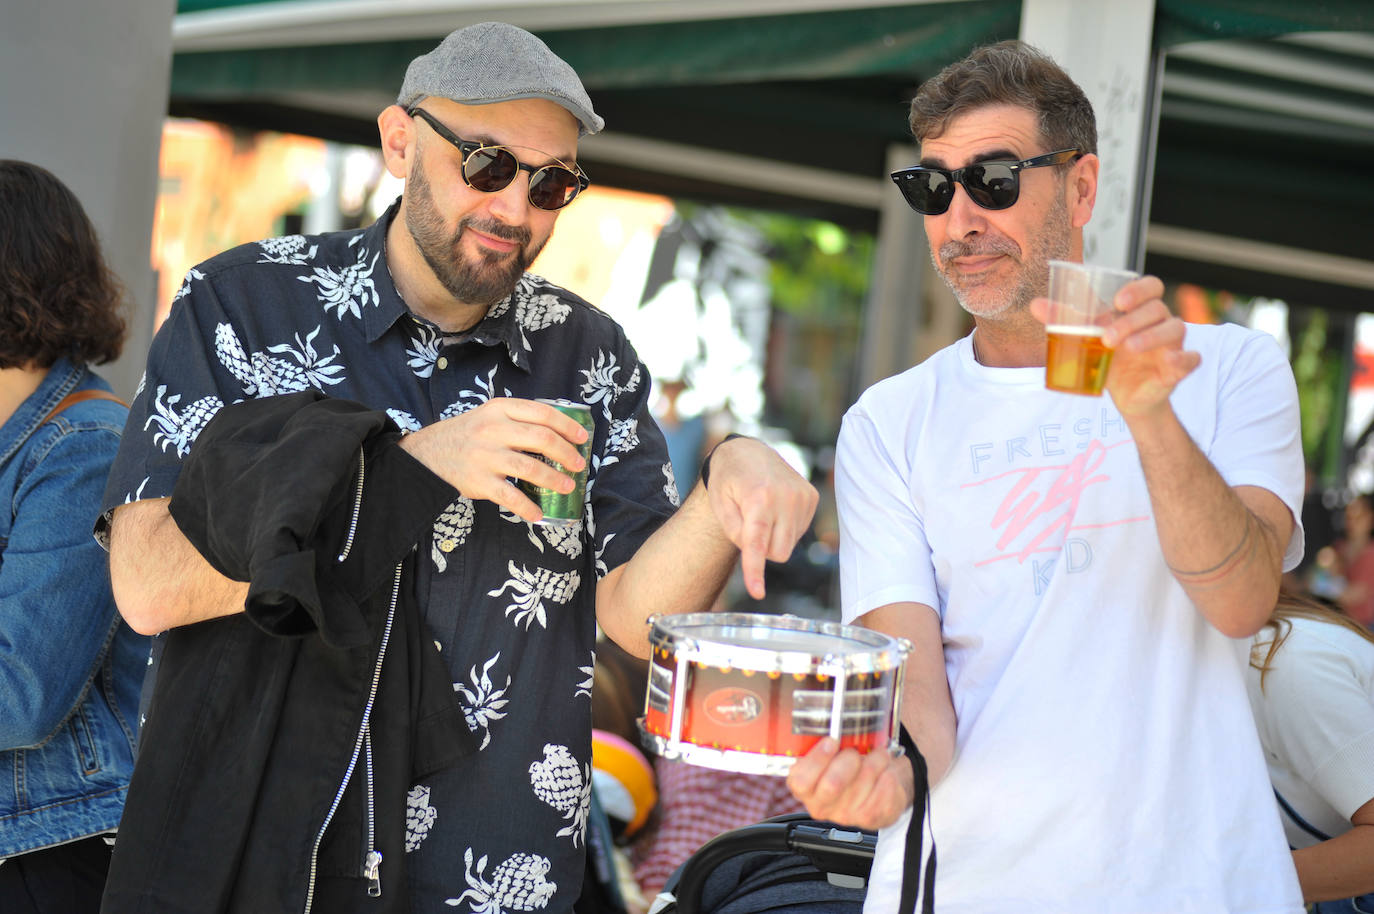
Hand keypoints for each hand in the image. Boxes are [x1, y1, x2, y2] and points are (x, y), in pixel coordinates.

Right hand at [398, 397, 589, 523]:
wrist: (427, 453)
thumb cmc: (467, 434)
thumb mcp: (489, 415)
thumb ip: (518, 419)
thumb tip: (559, 434)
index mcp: (500, 409)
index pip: (542, 413)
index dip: (567, 425)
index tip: (582, 437)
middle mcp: (493, 430)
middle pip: (542, 439)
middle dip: (567, 453)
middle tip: (578, 464)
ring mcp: (486, 456)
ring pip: (531, 468)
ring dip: (554, 480)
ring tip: (567, 487)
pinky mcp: (479, 481)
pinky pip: (510, 497)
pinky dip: (527, 507)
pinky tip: (538, 514)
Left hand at [703, 437, 818, 598]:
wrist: (747, 451)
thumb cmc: (729, 480)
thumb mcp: (719, 504)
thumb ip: (735, 531)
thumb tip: (757, 554)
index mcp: (758, 497)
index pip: (758, 543)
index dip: (755, 570)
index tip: (757, 592)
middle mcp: (785, 496)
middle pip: (778, 552)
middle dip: (762, 550)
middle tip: (748, 526)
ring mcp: (802, 496)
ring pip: (789, 545)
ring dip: (774, 538)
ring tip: (762, 513)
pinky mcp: (812, 497)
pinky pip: (799, 533)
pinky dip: (785, 528)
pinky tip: (776, 509)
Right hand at [786, 738, 914, 830]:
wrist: (878, 789)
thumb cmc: (851, 767)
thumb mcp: (831, 753)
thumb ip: (824, 743)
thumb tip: (831, 725)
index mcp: (805, 789)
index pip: (801, 781)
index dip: (817, 760)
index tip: (831, 742)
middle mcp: (821, 805)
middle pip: (832, 784)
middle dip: (849, 759)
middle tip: (856, 751)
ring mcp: (846, 815)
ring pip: (864, 781)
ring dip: (875, 760)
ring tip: (878, 755)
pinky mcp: (871, 818)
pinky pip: (884, 788)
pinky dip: (888, 773)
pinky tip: (885, 772)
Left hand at [1031, 274, 1199, 416]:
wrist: (1125, 396)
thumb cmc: (1110, 359)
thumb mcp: (1087, 340)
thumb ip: (1064, 321)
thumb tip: (1035, 305)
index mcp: (1140, 310)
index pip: (1150, 287)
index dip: (1138, 289)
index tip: (1118, 301)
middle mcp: (1160, 322)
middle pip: (1157, 309)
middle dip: (1132, 320)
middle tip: (1107, 337)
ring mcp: (1172, 344)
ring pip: (1175, 328)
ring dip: (1151, 337)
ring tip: (1128, 348)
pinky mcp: (1178, 368)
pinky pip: (1192, 359)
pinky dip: (1184, 358)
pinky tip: (1172, 360)